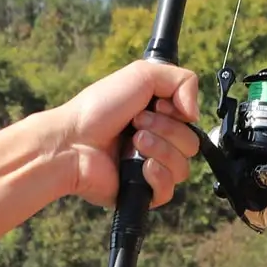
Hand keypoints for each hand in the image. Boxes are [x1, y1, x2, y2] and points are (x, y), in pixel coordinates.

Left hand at [50, 60, 200, 208]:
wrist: (71, 141)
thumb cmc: (98, 108)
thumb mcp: (143, 74)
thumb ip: (183, 80)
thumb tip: (196, 113)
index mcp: (159, 117)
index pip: (192, 120)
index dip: (178, 112)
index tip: (156, 105)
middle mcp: (158, 142)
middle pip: (192, 143)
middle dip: (166, 130)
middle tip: (137, 124)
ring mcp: (151, 168)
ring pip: (183, 167)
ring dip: (159, 150)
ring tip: (133, 143)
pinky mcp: (142, 192)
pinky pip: (169, 190)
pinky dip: (157, 175)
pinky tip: (140, 166)